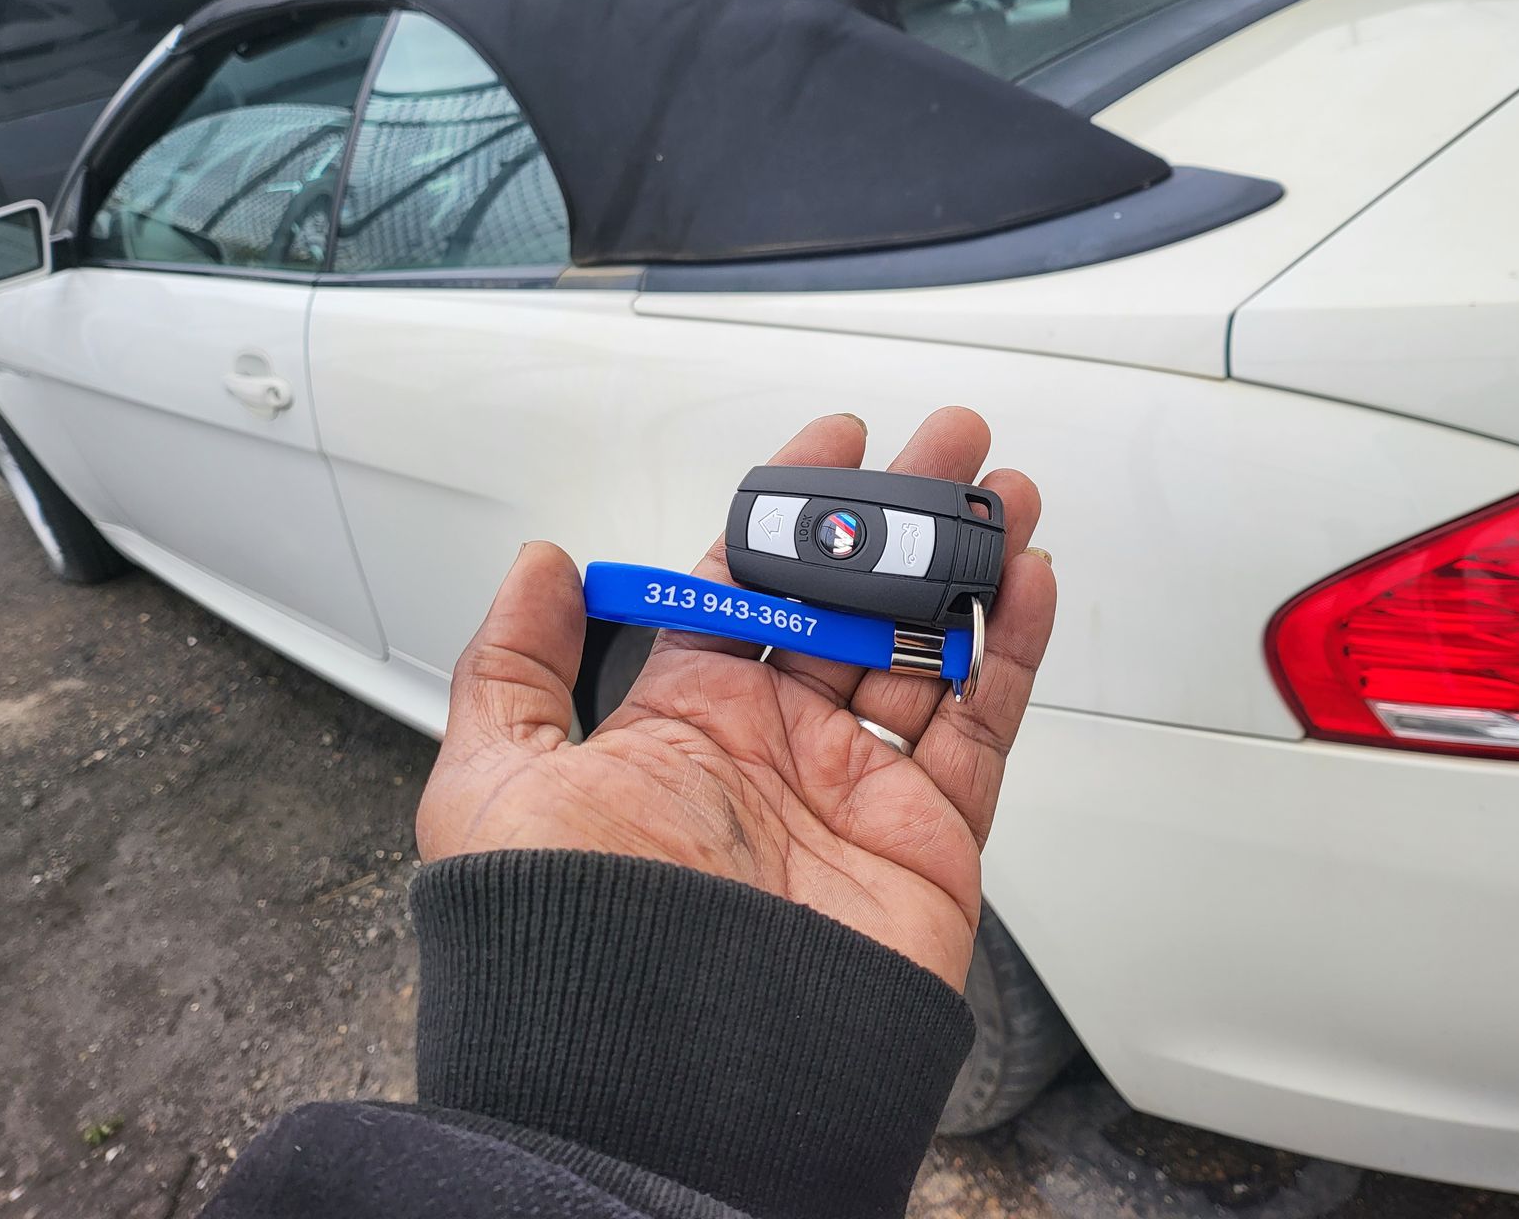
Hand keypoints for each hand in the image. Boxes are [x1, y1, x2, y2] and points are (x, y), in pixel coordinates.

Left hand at [416, 408, 1055, 987]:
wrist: (664, 1078)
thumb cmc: (565, 943)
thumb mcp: (492, 782)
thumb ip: (513, 661)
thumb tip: (539, 562)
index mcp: (682, 720)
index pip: (749, 582)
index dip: (792, 507)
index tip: (831, 443)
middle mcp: (774, 748)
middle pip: (851, 599)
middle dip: (899, 516)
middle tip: (945, 440)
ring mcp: (855, 789)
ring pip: (926, 649)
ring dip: (966, 566)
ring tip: (1000, 490)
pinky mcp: (927, 838)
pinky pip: (981, 727)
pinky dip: (1012, 651)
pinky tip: (1026, 581)